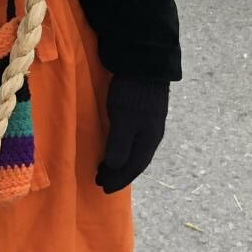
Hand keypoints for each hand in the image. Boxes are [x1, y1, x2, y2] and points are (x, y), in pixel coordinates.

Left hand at [96, 77, 169, 193]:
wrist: (144, 64)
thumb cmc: (131, 94)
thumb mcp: (124, 120)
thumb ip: (119, 145)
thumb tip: (115, 168)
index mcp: (149, 140)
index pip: (133, 168)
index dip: (119, 180)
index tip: (102, 187)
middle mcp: (151, 135)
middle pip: (135, 162)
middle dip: (119, 174)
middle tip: (100, 180)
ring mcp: (148, 124)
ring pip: (135, 151)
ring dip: (120, 163)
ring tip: (105, 168)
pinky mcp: (142, 113)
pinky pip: (133, 141)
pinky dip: (123, 150)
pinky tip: (114, 147)